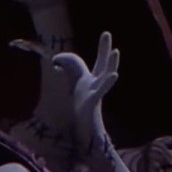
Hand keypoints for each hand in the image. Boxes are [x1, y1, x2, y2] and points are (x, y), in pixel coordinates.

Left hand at [52, 31, 118, 155]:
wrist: (87, 138)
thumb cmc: (80, 116)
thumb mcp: (71, 93)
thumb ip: (66, 77)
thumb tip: (55, 66)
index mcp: (88, 83)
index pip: (85, 63)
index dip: (72, 58)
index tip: (61, 58)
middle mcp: (93, 86)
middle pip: (101, 64)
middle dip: (104, 49)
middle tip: (107, 33)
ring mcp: (94, 94)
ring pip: (104, 76)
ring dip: (110, 63)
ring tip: (116, 51)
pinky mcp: (92, 103)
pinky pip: (101, 91)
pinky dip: (108, 82)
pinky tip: (115, 74)